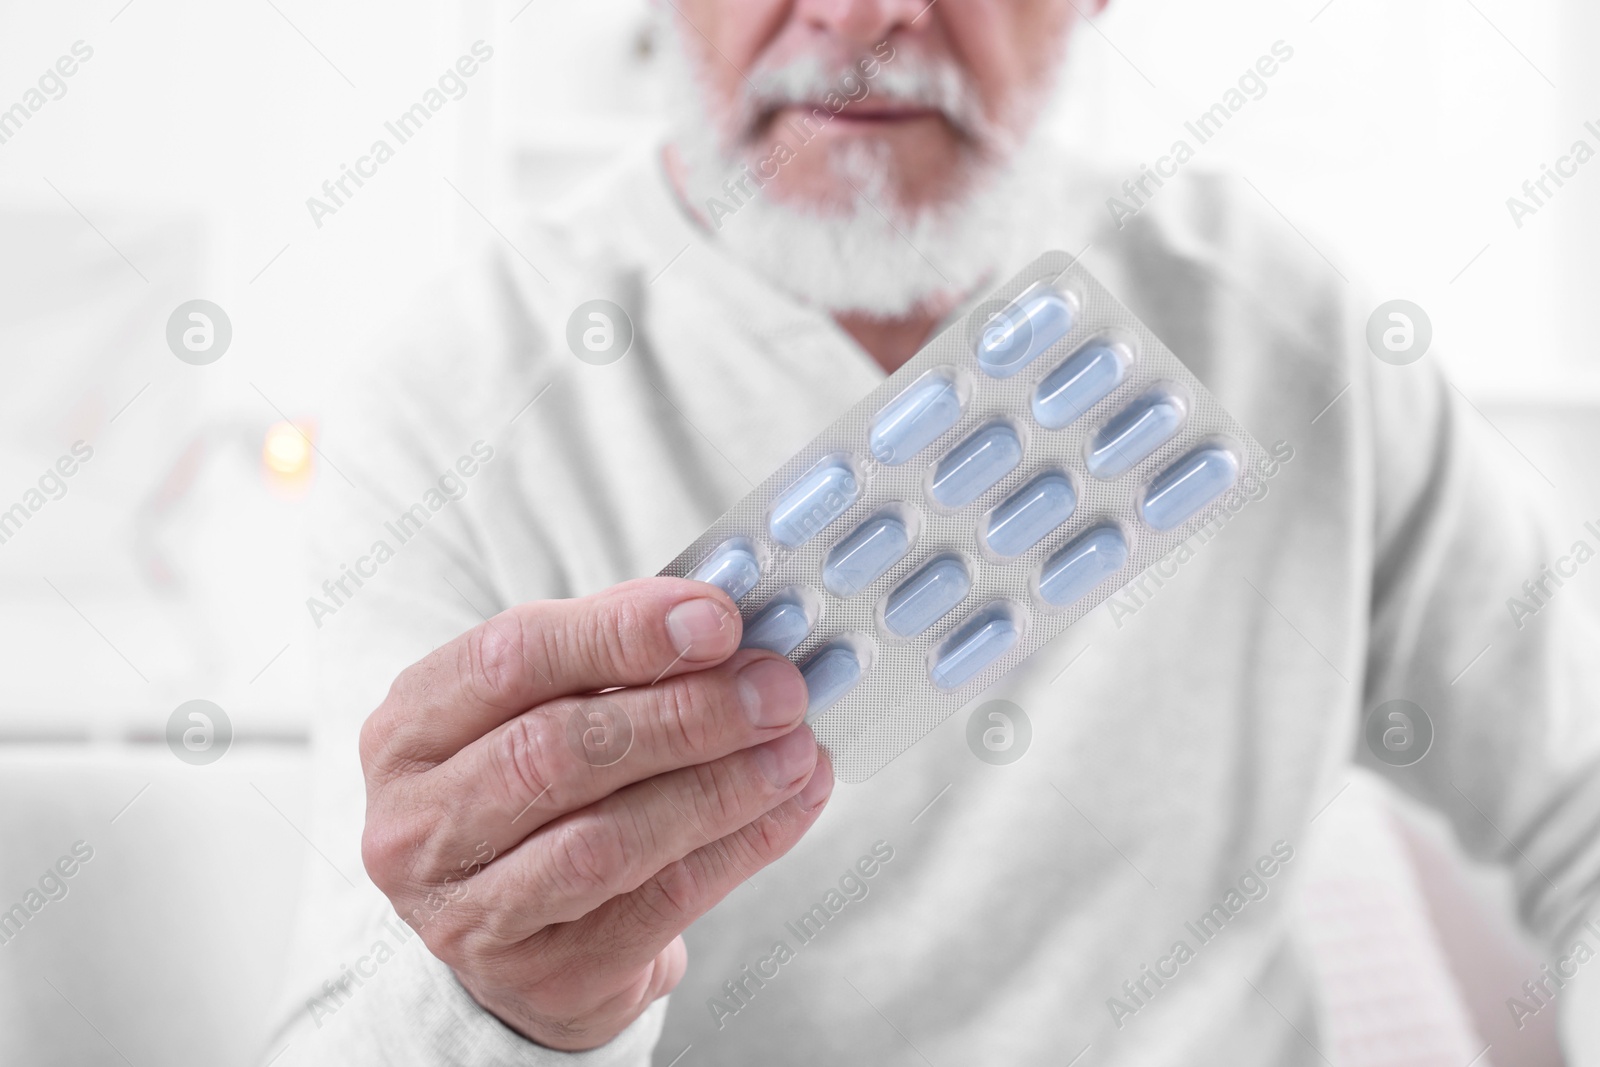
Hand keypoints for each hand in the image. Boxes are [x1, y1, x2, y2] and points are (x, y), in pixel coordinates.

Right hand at [358, 577, 832, 1049]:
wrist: (530, 933)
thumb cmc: (542, 784)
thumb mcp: (547, 703)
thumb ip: (614, 650)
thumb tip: (717, 615)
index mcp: (408, 731)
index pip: (508, 660)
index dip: (618, 633)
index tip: (718, 620)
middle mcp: (418, 826)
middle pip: (557, 754)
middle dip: (685, 714)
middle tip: (777, 689)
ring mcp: (472, 915)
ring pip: (608, 841)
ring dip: (719, 787)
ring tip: (796, 749)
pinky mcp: (548, 977)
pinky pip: (659, 905)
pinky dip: (739, 848)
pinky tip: (791, 805)